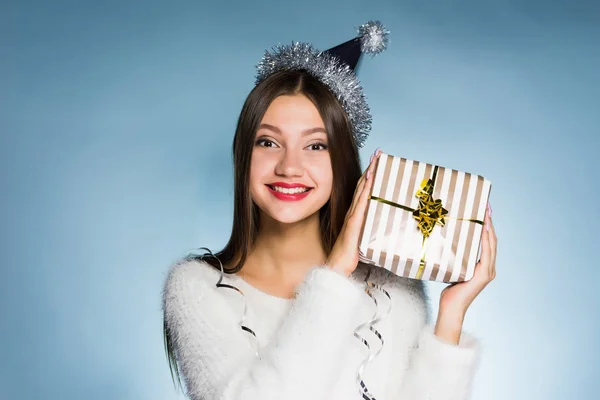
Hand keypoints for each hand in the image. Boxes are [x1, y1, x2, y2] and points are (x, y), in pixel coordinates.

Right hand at [326, 148, 380, 275]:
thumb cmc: (348, 256)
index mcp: (354, 215)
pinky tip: (371, 180)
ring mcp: (353, 217)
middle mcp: (353, 212)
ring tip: (377, 160)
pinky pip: (361, 203)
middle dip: (371, 168)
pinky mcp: (354, 224)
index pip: (363, 191)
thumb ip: (367, 231)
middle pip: (363, 186)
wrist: (336, 267)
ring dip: (370, 174)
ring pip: (362, 191)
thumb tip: (379, 226)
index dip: (370, 175)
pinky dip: (366, 190)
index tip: (377, 162)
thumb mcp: (361, 240)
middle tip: (379, 153)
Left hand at [434, 202, 496, 342]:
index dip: (488, 226)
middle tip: (487, 206)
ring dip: (489, 228)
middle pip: (492, 240)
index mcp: (484, 266)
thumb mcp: (454, 269)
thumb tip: (447, 243)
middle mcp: (490, 268)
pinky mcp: (483, 275)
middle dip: (490, 222)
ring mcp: (488, 272)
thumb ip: (457, 258)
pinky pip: (486, 254)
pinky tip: (483, 229)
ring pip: (491, 244)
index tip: (485, 211)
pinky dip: (485, 240)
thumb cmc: (449, 290)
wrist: (451, 307)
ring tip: (486, 213)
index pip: (488, 242)